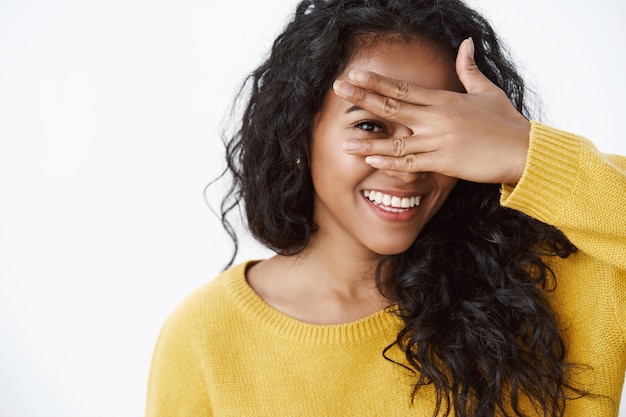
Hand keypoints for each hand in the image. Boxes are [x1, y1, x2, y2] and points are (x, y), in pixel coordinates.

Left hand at [332, 38, 530, 184]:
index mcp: (444, 99)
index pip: (403, 87)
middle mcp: (436, 118)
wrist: (524, 151)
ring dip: (369, 142)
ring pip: (396, 141)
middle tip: (339, 90)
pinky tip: (371, 162)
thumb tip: (466, 43)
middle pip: (392, 106)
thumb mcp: (487, 90)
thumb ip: (469, 69)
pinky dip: (390, 164)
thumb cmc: (506, 122)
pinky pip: (411, 164)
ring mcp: (438, 141)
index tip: (355, 75)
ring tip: (344, 142)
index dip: (376, 81)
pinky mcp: (444, 163)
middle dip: (363, 98)